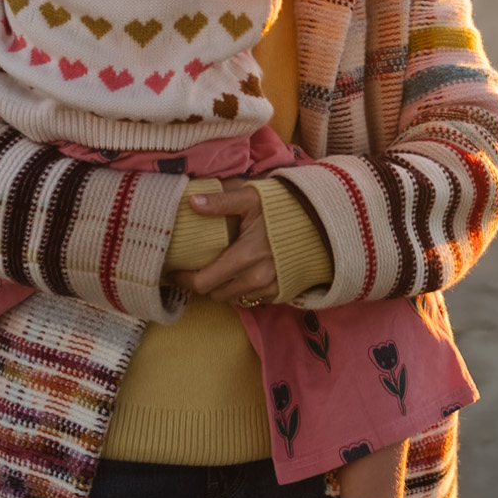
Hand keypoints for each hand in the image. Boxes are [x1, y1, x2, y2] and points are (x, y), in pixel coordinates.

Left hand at [170, 180, 279, 307]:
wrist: (323, 221)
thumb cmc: (284, 207)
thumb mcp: (251, 197)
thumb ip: (221, 201)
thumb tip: (191, 202)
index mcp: (245, 256)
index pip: (203, 282)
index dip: (184, 279)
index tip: (174, 271)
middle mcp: (257, 278)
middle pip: (215, 294)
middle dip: (202, 284)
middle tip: (194, 269)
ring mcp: (271, 288)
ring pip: (233, 298)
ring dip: (222, 288)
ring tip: (217, 270)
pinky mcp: (281, 292)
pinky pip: (253, 299)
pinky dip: (242, 289)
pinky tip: (241, 273)